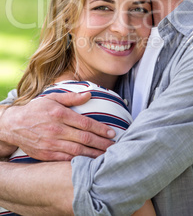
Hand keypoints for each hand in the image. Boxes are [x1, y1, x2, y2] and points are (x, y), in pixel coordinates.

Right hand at [0, 92, 114, 160]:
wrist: (14, 125)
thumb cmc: (36, 109)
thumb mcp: (52, 97)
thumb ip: (71, 97)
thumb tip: (89, 94)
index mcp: (60, 114)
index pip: (86, 123)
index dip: (101, 129)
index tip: (112, 133)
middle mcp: (57, 130)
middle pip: (85, 139)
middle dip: (101, 144)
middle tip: (114, 147)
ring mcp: (51, 144)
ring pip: (77, 152)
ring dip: (94, 155)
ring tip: (106, 157)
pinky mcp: (46, 154)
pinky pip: (66, 160)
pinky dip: (79, 162)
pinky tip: (88, 162)